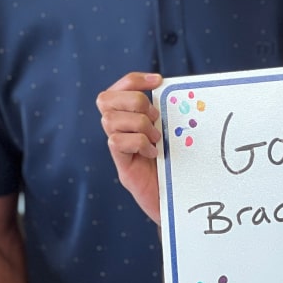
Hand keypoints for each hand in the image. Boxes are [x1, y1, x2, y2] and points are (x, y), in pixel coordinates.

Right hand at [97, 72, 162, 222]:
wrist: (177, 202)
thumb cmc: (177, 164)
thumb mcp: (172, 132)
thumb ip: (166, 114)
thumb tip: (174, 91)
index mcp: (130, 119)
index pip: (118, 89)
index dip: (134, 80)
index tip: (158, 81)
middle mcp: (119, 131)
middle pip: (105, 99)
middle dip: (133, 101)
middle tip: (155, 117)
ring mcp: (118, 149)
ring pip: (110, 120)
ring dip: (138, 124)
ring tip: (155, 138)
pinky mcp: (122, 167)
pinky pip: (116, 142)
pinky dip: (138, 142)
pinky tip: (152, 153)